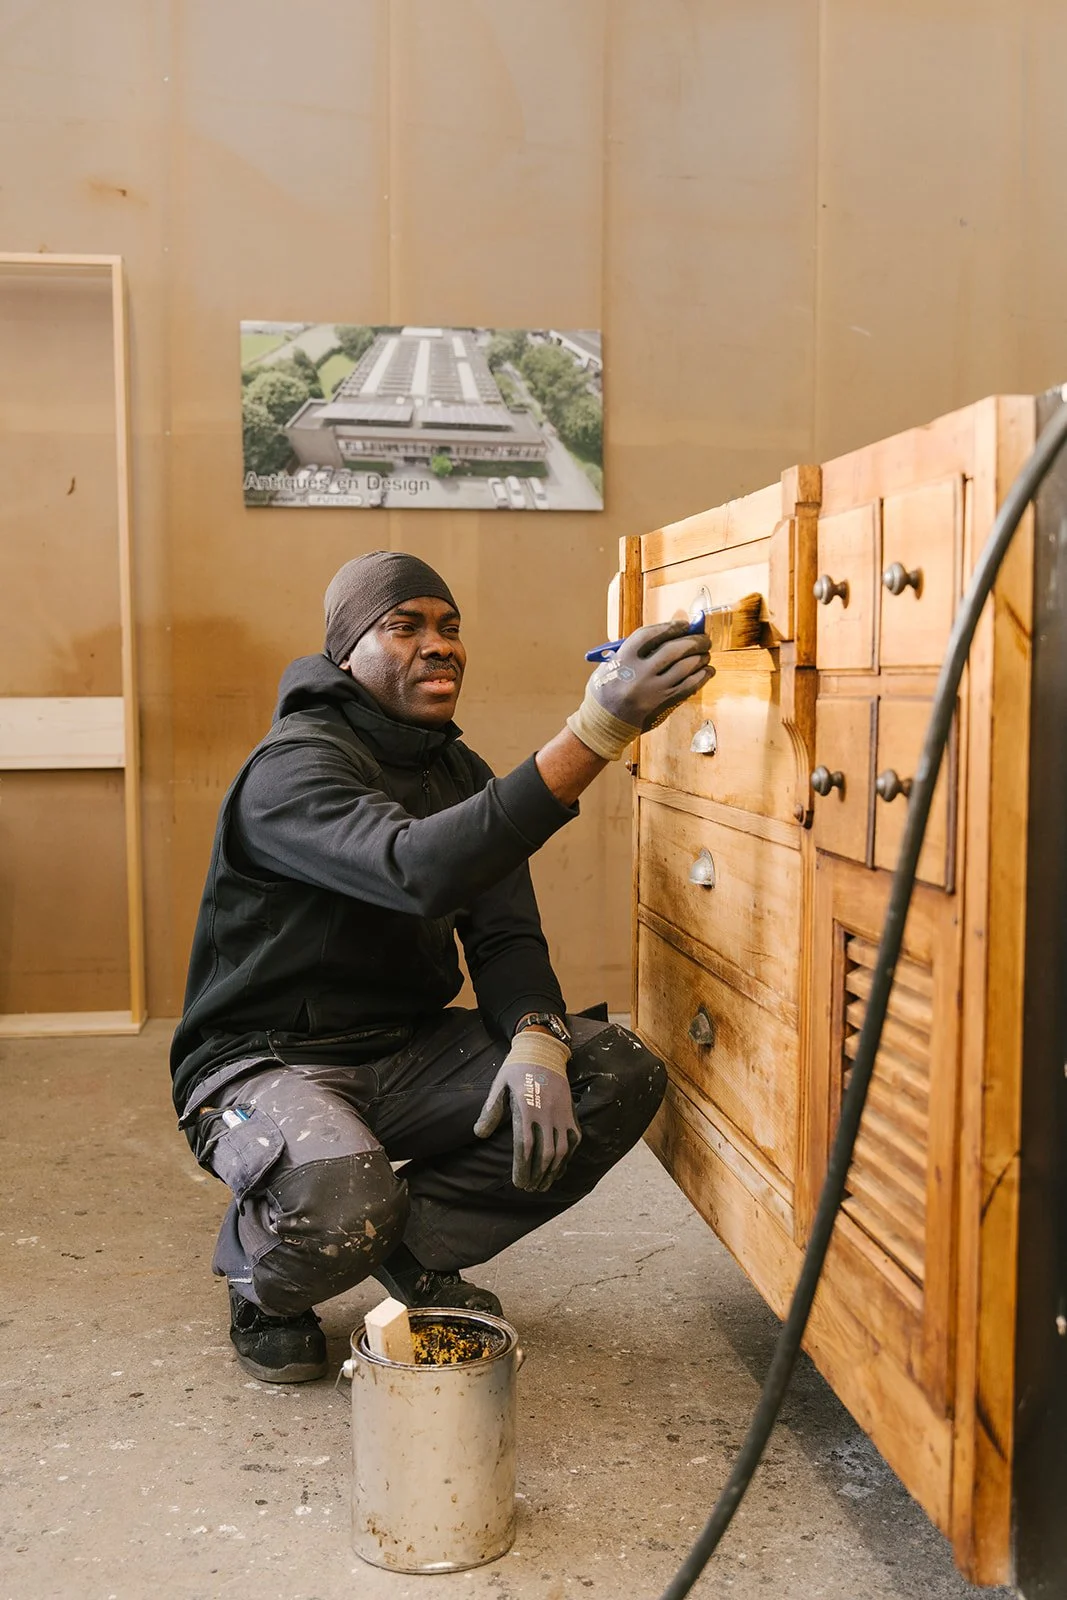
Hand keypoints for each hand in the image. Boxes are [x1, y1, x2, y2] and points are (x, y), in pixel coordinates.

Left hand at [473, 1030, 580, 1190]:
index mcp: (526, 1107)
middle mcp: (546, 1113)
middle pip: (544, 1154)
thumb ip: (490, 1110)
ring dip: (552, 1171)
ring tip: (542, 1185)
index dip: (522, 1168)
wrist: (542, 1050)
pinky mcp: (571, 1112)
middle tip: (529, 1188)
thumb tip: (479, 1134)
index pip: (525, 1146)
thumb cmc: (516, 1069)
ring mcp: (562, 1113)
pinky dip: (568, 1158)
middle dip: (537, 1175)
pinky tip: (558, 1170)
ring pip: (561, 1150)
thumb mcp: (499, 1084)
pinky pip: (574, 1140)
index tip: (518, 1184)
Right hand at [592, 620, 711, 731]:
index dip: (670, 626)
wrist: (604, 724)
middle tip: (703, 638)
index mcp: (623, 659)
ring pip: (685, 667)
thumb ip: (636, 651)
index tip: (684, 624)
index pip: (651, 635)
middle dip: (693, 641)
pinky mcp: (664, 703)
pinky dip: (701, 677)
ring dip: (700, 658)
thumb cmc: (608, 690)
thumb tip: (670, 636)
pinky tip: (707, 671)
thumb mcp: (612, 664)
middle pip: (673, 650)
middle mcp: (639, 673)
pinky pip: (689, 686)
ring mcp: (653, 690)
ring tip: (706, 654)